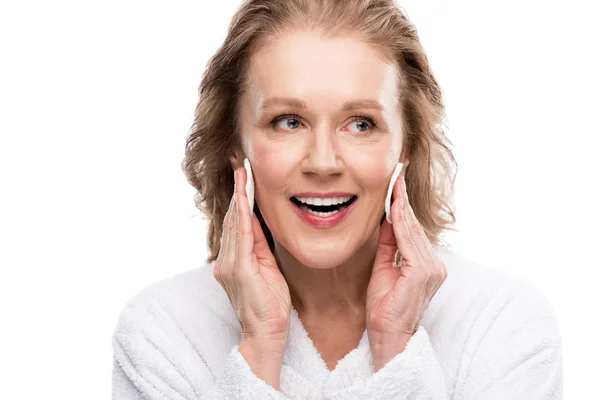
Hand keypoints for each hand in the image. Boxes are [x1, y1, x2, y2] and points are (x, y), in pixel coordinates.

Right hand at [213, 166, 291, 349]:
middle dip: (237, 190)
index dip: (240, 198)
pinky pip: (240, 237)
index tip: (243, 175)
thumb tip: (260, 222)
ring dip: (239, 196)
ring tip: (242, 173)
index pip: (236, 223)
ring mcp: (228, 265)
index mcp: (233, 260)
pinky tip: (244, 198)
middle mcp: (225, 261)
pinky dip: (241, 216)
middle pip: (232, 218)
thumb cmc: (269, 306)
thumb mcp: (267, 269)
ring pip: (234, 223)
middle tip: (240, 164)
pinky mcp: (237, 270)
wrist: (265, 335)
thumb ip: (261, 246)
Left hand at [366, 174, 447, 367]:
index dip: (402, 204)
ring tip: (394, 181)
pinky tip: (393, 206)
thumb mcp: (384, 268)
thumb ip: (389, 245)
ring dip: (401, 204)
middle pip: (413, 225)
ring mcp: (431, 269)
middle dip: (402, 197)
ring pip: (411, 230)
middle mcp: (433, 265)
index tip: (396, 182)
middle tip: (396, 172)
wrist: (388, 337)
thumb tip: (386, 218)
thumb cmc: (384, 308)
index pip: (411, 228)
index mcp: (426, 264)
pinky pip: (408, 242)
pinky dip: (400, 222)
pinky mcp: (422, 273)